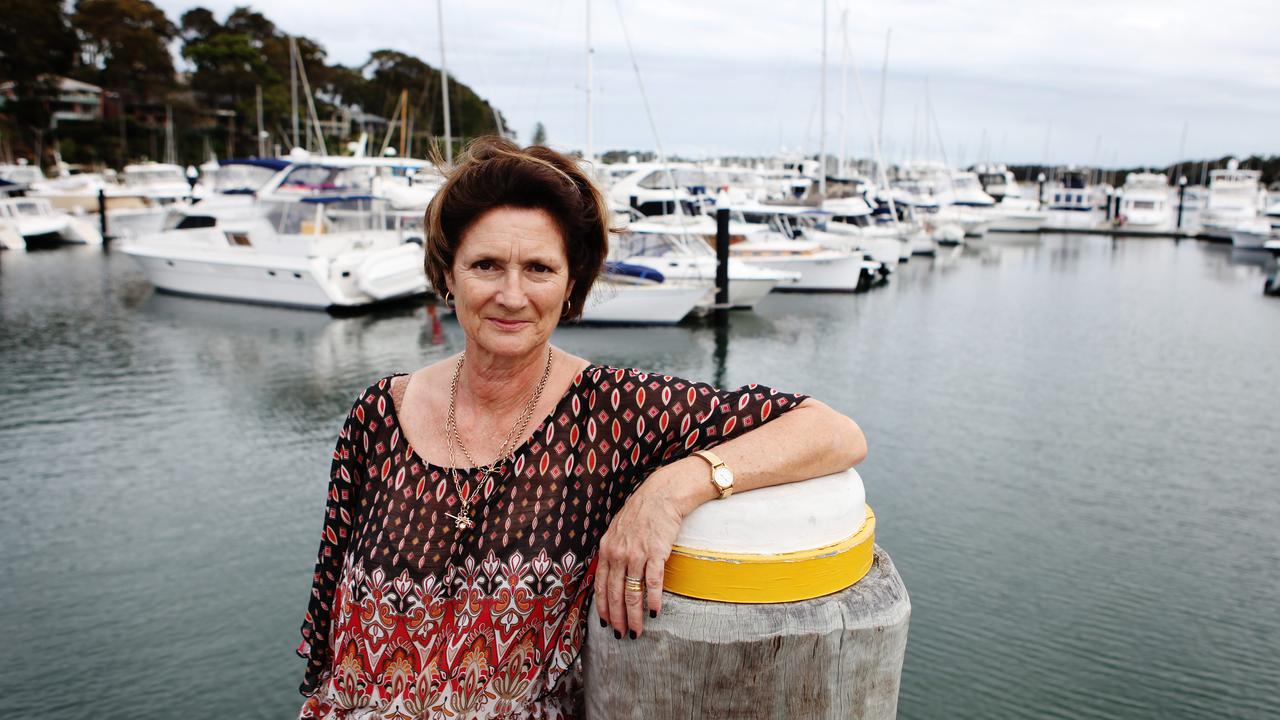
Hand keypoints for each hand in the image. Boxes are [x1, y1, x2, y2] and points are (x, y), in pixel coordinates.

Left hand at [593, 467, 691, 638]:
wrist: (662, 495)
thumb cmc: (642, 513)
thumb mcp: (618, 531)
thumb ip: (613, 552)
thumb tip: (612, 575)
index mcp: (607, 549)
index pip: (600, 585)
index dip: (603, 607)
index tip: (606, 623)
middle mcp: (618, 553)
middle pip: (614, 593)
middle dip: (617, 618)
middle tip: (621, 635)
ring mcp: (636, 554)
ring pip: (631, 592)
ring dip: (634, 615)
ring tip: (637, 631)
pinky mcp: (655, 553)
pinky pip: (652, 583)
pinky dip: (653, 600)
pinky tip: (654, 612)